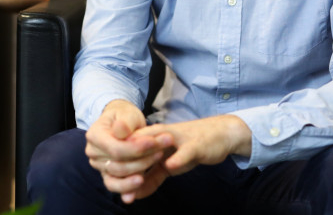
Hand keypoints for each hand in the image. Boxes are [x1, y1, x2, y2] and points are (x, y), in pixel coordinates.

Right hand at [84, 100, 166, 201]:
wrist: (122, 123)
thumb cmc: (125, 117)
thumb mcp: (127, 114)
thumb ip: (125, 122)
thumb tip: (121, 131)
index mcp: (94, 135)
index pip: (116, 149)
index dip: (136, 149)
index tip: (155, 143)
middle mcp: (93, 153)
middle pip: (119, 164)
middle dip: (143, 159)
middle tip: (162, 149)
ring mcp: (99, 166)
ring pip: (119, 176)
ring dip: (141, 170)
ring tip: (158, 159)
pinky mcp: (107, 175)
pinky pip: (115, 186)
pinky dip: (127, 189)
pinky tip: (138, 189)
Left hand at [122, 115, 252, 201]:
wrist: (218, 136)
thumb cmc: (189, 148)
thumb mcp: (167, 164)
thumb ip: (150, 178)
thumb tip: (131, 195)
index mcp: (150, 140)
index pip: (128, 152)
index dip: (118, 167)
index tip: (114, 184)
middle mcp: (160, 137)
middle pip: (136, 150)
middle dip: (126, 171)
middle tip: (121, 191)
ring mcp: (177, 140)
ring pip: (156, 149)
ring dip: (145, 165)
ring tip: (134, 184)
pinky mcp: (195, 145)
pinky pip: (184, 152)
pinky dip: (177, 159)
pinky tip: (170, 166)